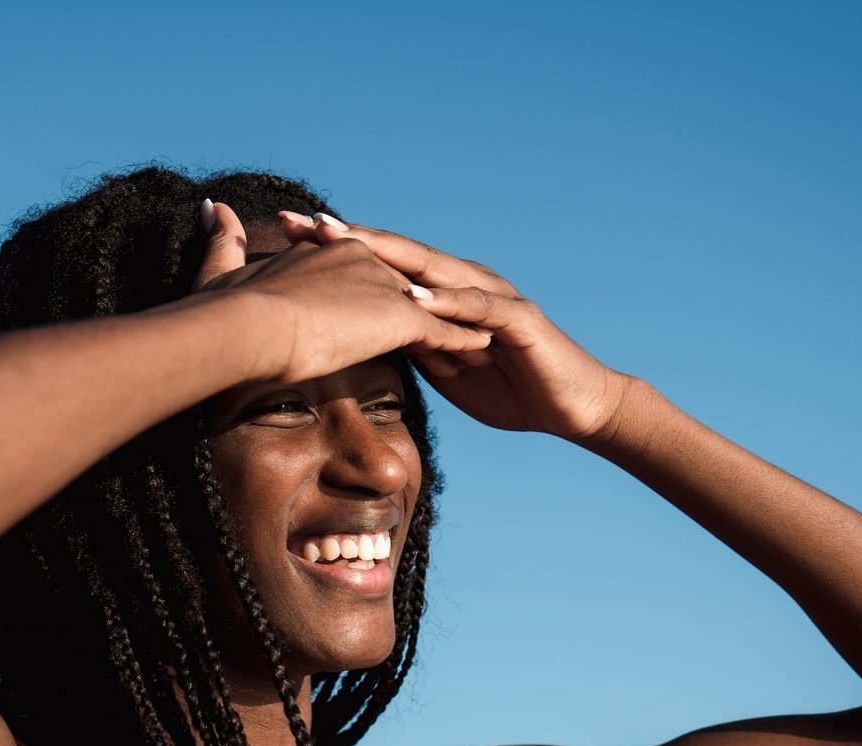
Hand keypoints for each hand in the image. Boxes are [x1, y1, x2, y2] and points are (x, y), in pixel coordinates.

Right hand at [190, 201, 490, 385]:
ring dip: (451, 327)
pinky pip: (440, 331)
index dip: (380, 297)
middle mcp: (365, 263)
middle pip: (404, 287)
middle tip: (448, 326)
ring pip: (427, 309)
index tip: (389, 314)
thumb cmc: (225, 310)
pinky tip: (479, 354)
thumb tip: (213, 206)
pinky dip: (460, 342)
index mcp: (331, 254)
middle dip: (426, 309)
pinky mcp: (400, 317)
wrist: (246, 327)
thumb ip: (223, 243)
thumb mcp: (223, 272)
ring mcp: (385, 288)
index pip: (367, 274)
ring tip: (473, 347)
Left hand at [280, 211, 629, 442]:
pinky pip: (476, 308)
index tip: (287, 239)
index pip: (383, 266)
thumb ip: (414, 345)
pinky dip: (444, 302)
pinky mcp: (518, 320)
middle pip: (399, 254)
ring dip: (388, 254)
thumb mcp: (446, 369)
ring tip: (344, 242)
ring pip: (433, 269)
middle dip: (350, 237)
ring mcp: (492, 297)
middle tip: (300, 222)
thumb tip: (367, 340)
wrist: (574, 407)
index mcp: (444, 295)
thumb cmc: (510, 389)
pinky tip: (412, 297)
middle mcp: (465, 284)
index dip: (338, 252)